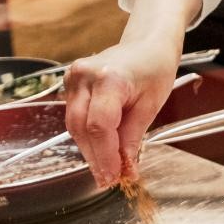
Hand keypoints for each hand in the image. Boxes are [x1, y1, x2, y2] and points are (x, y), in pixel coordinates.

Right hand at [64, 38, 180, 187]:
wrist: (147, 44)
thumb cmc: (154, 68)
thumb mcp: (151, 105)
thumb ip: (133, 137)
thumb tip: (125, 168)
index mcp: (110, 79)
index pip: (99, 126)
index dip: (105, 156)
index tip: (113, 176)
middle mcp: (85, 76)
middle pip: (82, 128)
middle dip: (95, 157)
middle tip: (108, 179)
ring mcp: (73, 77)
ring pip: (74, 125)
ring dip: (89, 149)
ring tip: (106, 168)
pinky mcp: (70, 82)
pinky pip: (74, 116)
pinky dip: (86, 135)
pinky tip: (99, 149)